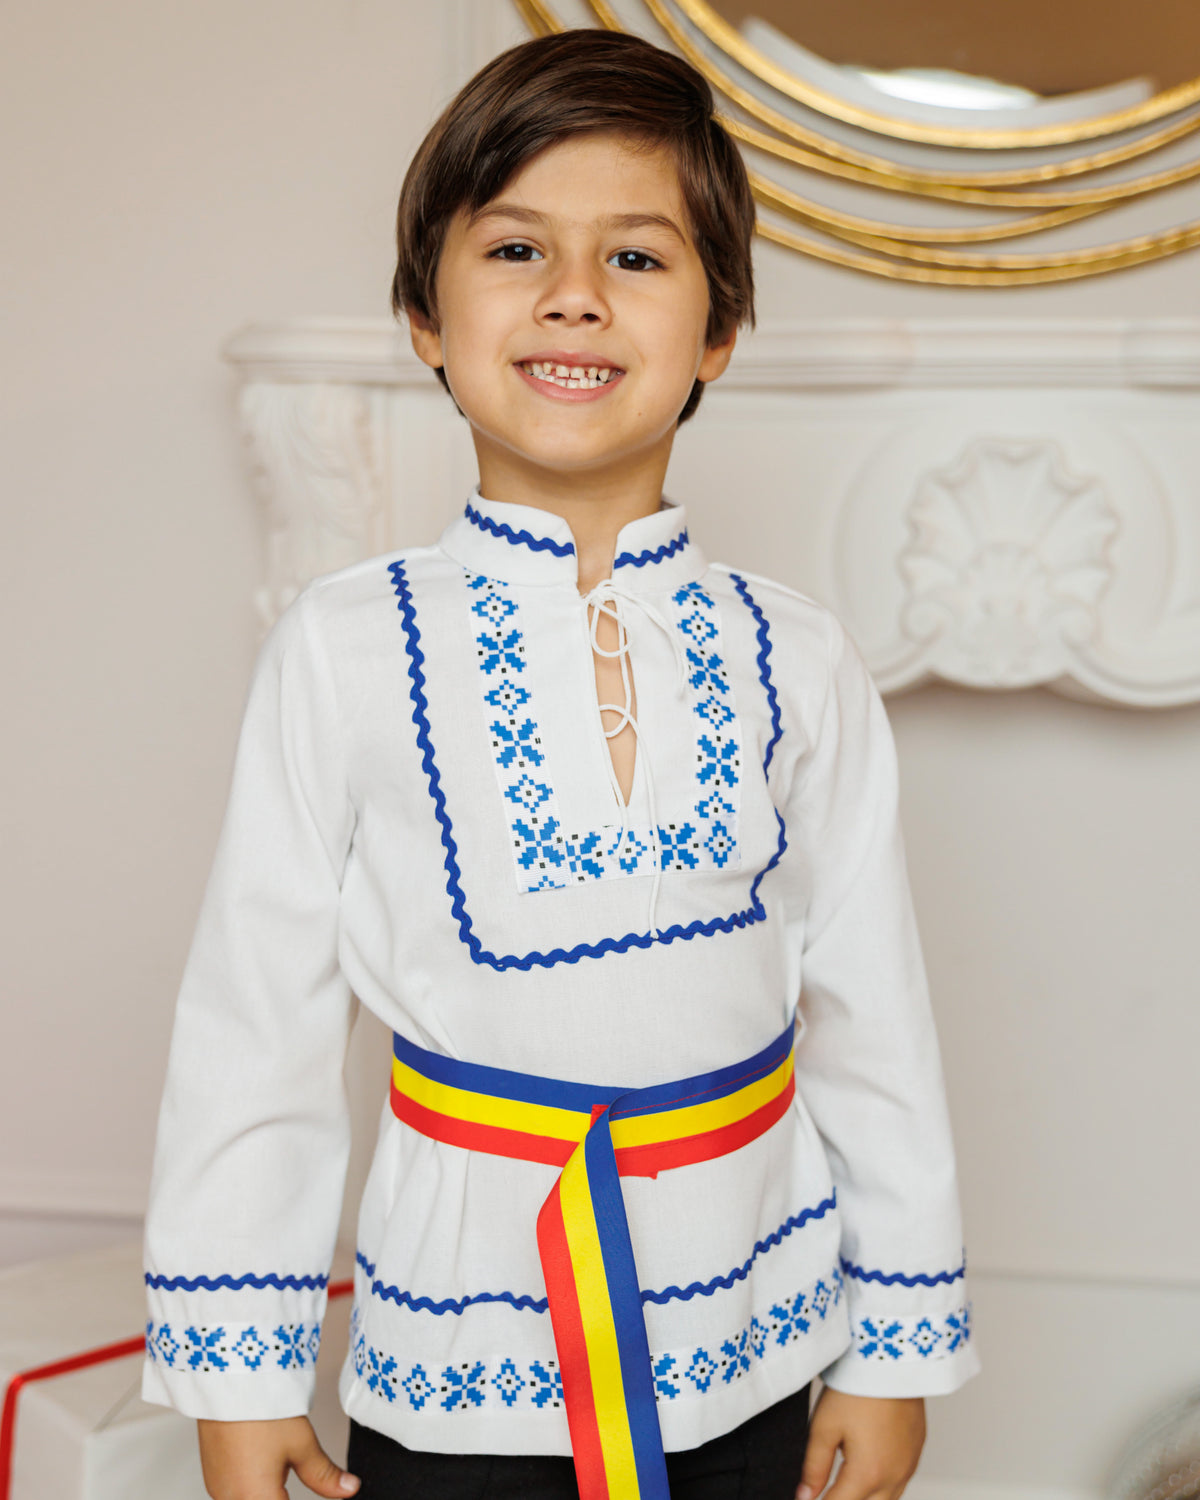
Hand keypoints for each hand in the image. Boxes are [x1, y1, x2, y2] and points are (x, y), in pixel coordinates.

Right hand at [197, 1415, 359, 1498]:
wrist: (230, 1384)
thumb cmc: (263, 1412)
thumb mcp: (302, 1445)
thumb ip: (324, 1476)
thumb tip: (350, 1489)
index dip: (300, 1498)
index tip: (315, 1484)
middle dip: (283, 1497)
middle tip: (290, 1474)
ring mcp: (219, 1490)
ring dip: (269, 1494)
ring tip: (278, 1466)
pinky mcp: (213, 1477)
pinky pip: (235, 1493)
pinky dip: (252, 1487)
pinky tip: (262, 1465)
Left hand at [796, 1389, 924, 1499]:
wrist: (890, 1360)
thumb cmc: (856, 1388)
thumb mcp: (824, 1427)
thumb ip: (814, 1468)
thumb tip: (805, 1496)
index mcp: (868, 1474)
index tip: (807, 1498)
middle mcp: (893, 1477)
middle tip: (827, 1490)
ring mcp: (909, 1466)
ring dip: (865, 1497)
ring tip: (844, 1483)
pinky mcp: (916, 1452)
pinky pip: (900, 1483)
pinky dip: (882, 1486)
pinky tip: (868, 1470)